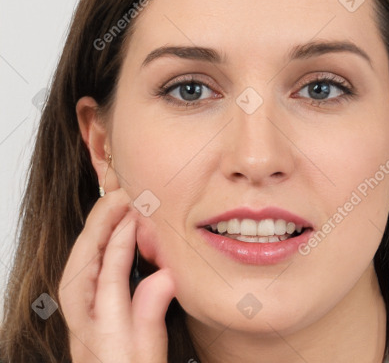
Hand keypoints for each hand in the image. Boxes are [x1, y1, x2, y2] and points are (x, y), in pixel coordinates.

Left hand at [58, 188, 175, 362]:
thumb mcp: (146, 346)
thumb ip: (152, 307)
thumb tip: (168, 273)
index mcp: (94, 310)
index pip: (111, 254)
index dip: (130, 226)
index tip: (148, 205)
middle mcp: (77, 296)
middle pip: (90, 239)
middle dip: (111, 208)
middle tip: (135, 186)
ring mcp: (76, 289)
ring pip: (87, 238)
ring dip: (106, 213)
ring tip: (129, 193)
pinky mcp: (81, 285)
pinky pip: (90, 246)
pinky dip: (104, 226)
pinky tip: (121, 217)